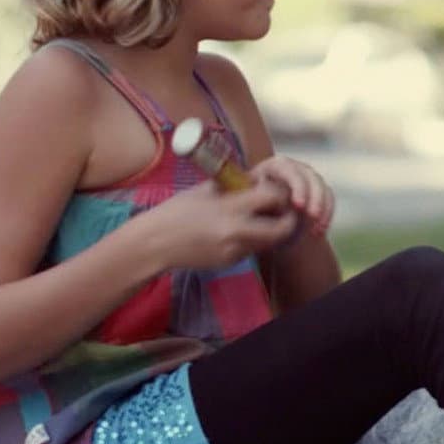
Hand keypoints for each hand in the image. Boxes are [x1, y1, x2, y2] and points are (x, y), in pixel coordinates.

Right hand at [137, 179, 300, 270]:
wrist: (156, 243)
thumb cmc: (177, 210)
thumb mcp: (206, 190)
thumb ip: (235, 187)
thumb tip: (259, 180)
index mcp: (230, 207)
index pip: (273, 197)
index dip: (280, 194)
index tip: (275, 191)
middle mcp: (237, 231)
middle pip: (282, 228)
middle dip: (288, 219)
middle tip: (283, 211)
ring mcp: (235, 250)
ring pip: (270, 242)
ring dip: (272, 231)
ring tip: (260, 219)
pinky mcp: (231, 262)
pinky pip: (252, 250)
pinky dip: (252, 241)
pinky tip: (237, 232)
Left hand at [249, 155, 334, 234]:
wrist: (259, 225)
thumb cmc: (249, 213)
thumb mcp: (250, 204)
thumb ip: (261, 199)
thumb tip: (273, 198)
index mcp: (272, 166)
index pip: (288, 168)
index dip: (297, 185)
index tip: (298, 206)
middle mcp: (293, 168)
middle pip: (309, 175)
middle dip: (314, 197)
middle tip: (312, 216)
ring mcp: (307, 178)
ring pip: (321, 186)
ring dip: (322, 207)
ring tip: (317, 229)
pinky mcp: (318, 191)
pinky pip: (328, 198)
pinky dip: (327, 214)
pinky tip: (320, 230)